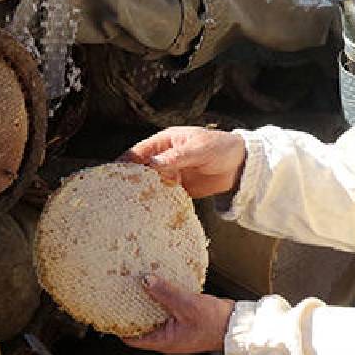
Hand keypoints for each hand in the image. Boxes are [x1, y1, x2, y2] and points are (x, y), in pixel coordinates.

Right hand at [119, 126, 245, 198]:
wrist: (242, 165)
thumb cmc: (220, 147)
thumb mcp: (198, 149)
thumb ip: (175, 157)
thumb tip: (151, 163)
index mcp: (165, 142)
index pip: (139, 152)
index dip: (124, 163)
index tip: (113, 176)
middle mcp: (164, 158)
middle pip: (141, 170)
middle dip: (130, 181)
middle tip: (118, 196)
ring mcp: (171, 174)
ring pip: (151, 185)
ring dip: (144, 194)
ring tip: (131, 207)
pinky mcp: (180, 188)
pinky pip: (165, 196)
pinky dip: (159, 202)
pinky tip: (152, 212)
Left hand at [124, 275, 233, 354]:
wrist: (236, 325)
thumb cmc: (214, 323)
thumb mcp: (186, 304)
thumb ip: (165, 292)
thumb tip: (146, 281)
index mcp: (164, 341)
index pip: (133, 339)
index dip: (119, 327)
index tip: (110, 313)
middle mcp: (168, 337)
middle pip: (142, 326)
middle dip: (132, 311)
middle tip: (122, 294)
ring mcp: (176, 329)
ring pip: (155, 316)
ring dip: (148, 303)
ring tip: (138, 286)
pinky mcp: (184, 320)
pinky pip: (167, 310)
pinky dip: (162, 300)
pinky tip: (160, 286)